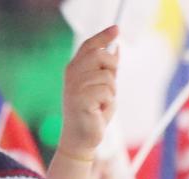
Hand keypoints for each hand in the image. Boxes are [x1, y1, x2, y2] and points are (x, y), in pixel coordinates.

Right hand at [57, 25, 118, 160]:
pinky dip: (109, 104)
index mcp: (75, 69)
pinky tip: (99, 112)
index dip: (103, 36)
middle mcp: (72, 74)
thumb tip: (116, 49)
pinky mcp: (80, 99)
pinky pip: (107, 93)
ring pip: (108, 78)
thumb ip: (107, 70)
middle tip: (110, 88)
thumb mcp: (102, 88)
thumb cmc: (92, 114)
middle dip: (113, 68)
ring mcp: (74, 86)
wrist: (81, 139)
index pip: (89, 46)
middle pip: (100, 56)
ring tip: (101, 105)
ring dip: (111, 93)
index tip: (116, 29)